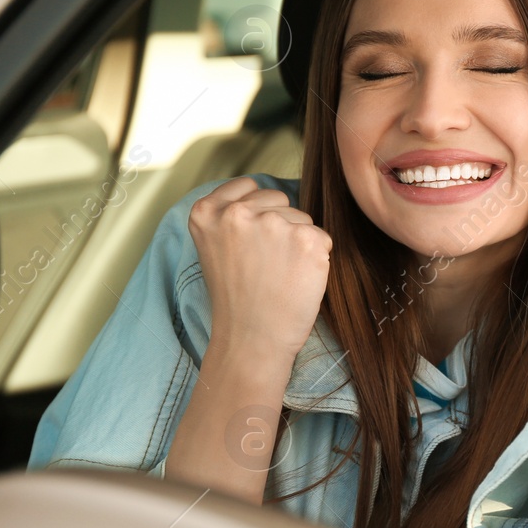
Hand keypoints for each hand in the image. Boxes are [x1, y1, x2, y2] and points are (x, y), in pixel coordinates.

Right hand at [188, 176, 331, 356]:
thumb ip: (231, 214)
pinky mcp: (307, 240)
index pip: (249, 186)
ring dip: (298, 242)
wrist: (251, 342)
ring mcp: (274, 224)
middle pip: (279, 200)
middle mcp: (238, 212)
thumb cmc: (237, 299)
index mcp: (206, 211)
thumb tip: (266, 193)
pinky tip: (297, 280)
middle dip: (279, 226)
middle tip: (264, 266)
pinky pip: (322, 237)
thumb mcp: (215, 247)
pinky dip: (316, 258)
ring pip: (302, 218)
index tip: (249, 246)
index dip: (257, 214)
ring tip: (278, 275)